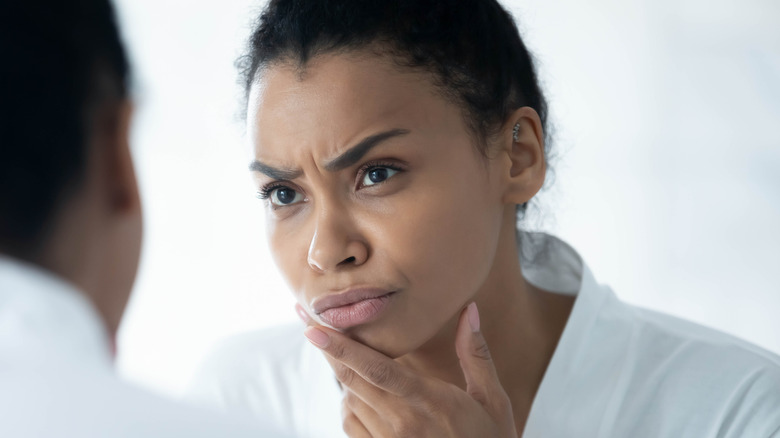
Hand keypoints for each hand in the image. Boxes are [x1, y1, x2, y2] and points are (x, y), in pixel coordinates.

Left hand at [298, 302, 517, 437]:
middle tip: (310, 323)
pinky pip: (351, 425)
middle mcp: (404, 423)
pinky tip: (361, 394)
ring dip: (345, 377)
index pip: (378, 369)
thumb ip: (475, 354)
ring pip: (349, 400)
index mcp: (431, 401)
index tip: (315, 327)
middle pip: (353, 380)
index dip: (342, 348)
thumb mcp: (492, 399)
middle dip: (329, 350)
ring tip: (350, 358)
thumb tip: (469, 310)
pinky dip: (349, 404)